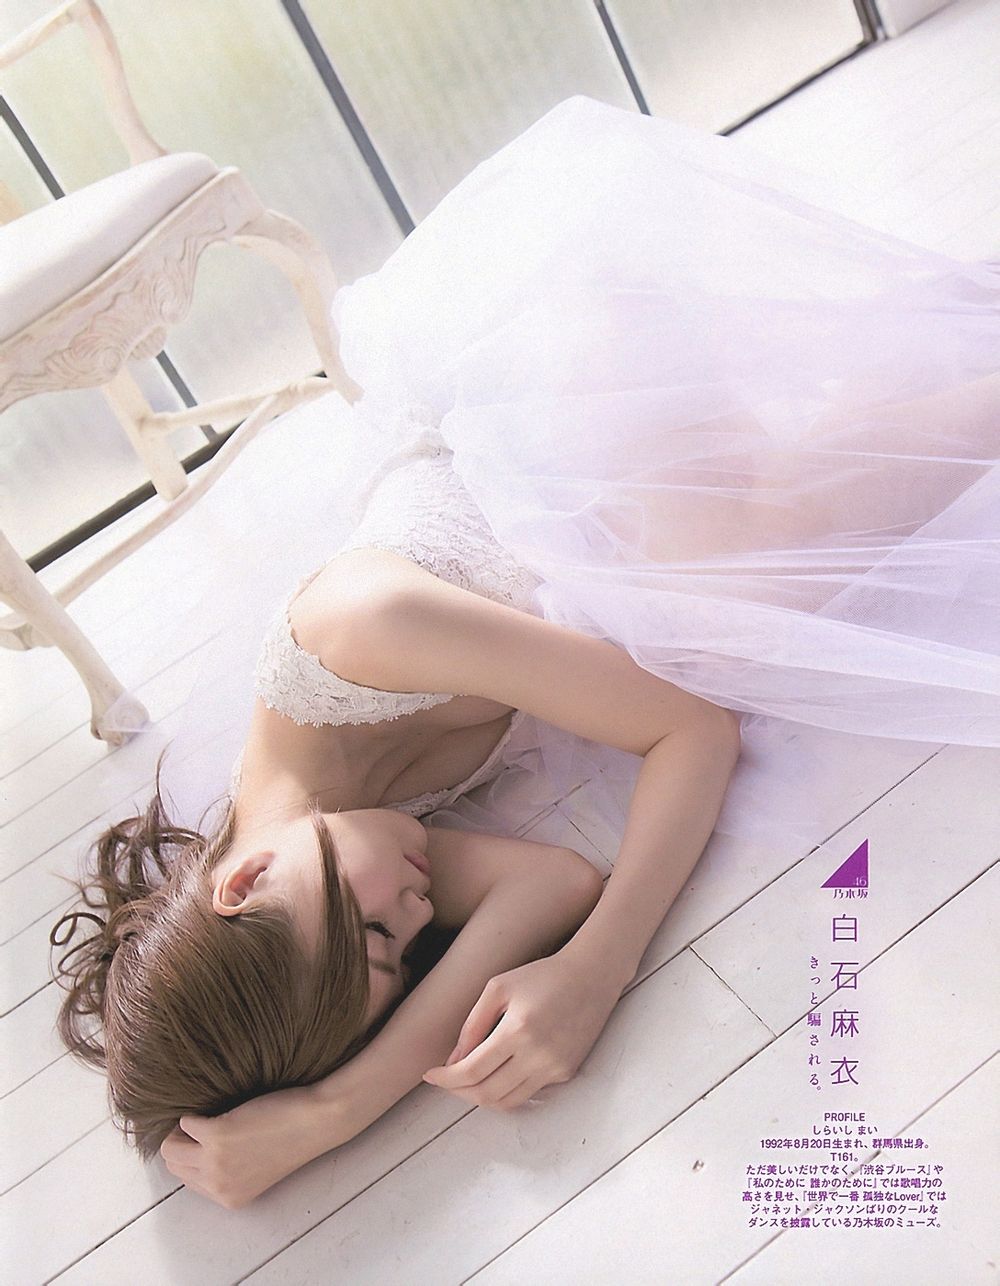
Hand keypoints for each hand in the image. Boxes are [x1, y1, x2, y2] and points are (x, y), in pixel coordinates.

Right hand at [159, 1082, 347, 1209]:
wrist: (316, 1122)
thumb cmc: (292, 1138)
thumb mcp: (256, 1168)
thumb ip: (227, 1170)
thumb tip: (195, 1151)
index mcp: (229, 1198)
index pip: (187, 1182)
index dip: (191, 1158)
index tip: (199, 1141)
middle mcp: (219, 1185)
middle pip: (174, 1165)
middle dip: (182, 1143)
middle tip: (201, 1125)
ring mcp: (216, 1161)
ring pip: (171, 1147)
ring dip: (183, 1129)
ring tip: (207, 1116)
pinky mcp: (217, 1134)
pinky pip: (186, 1122)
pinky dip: (196, 1112)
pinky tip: (219, 1107)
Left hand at [421, 949, 621, 1109]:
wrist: (592, 975)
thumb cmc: (542, 974)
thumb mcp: (499, 987)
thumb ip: (473, 1024)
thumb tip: (454, 1062)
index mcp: (517, 1029)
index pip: (471, 1071)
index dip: (446, 1079)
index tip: (430, 1075)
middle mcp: (538, 1055)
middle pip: (486, 1093)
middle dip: (458, 1092)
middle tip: (445, 1081)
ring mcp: (555, 1067)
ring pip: (507, 1102)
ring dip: (481, 1097)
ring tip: (466, 1081)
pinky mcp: (567, 1072)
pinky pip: (528, 1093)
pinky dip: (506, 1091)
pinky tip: (496, 1075)